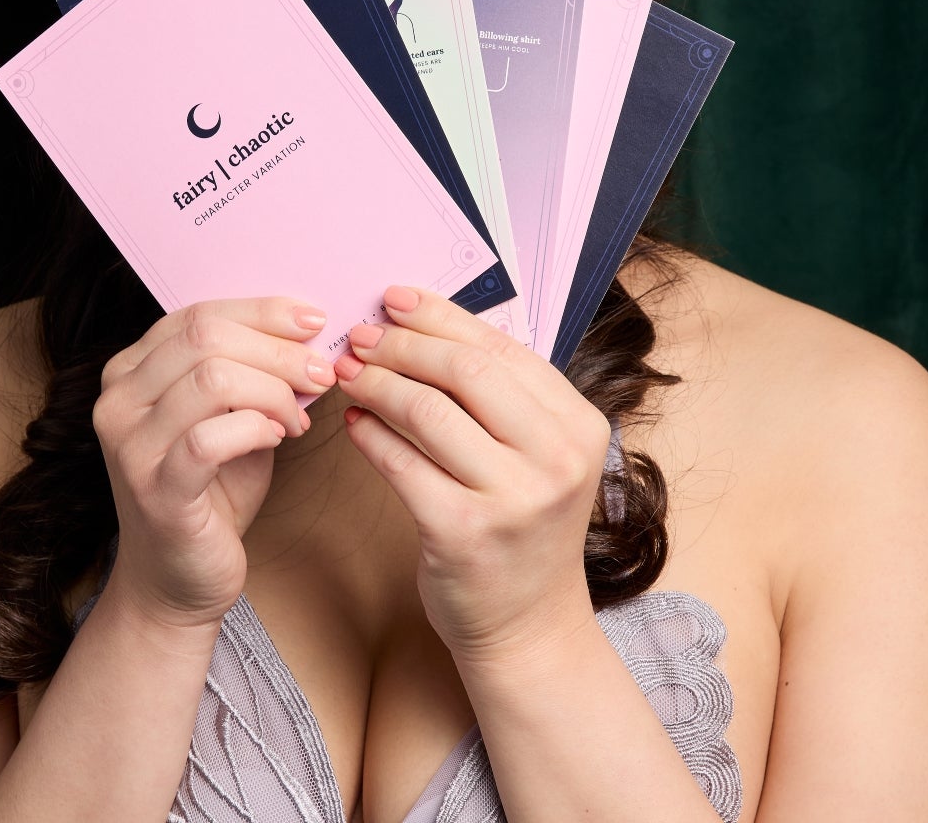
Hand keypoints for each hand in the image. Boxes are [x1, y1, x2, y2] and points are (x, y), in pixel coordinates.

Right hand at [93, 297, 336, 630]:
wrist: (177, 582)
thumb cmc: (211, 492)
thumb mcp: (230, 415)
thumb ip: (250, 370)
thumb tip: (307, 332)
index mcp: (131, 370)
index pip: (198, 313)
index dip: (263, 311)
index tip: (314, 322)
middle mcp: (118, 400)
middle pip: (206, 337)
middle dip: (278, 349)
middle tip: (321, 373)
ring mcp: (130, 446)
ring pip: (212, 379)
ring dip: (274, 391)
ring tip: (298, 418)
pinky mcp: (155, 491)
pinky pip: (211, 438)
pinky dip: (256, 428)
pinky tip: (277, 438)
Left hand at [334, 286, 610, 662]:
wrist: (529, 627)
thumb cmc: (522, 528)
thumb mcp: (538, 454)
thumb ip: (502, 395)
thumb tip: (423, 323)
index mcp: (579, 425)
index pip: (501, 348)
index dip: (441, 316)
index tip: (394, 300)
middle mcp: (555, 458)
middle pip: (465, 371)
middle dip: (403, 344)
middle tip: (360, 334)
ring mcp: (513, 499)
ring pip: (428, 411)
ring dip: (378, 383)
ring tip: (348, 372)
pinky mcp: (463, 534)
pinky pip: (402, 465)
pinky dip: (371, 434)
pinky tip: (355, 421)